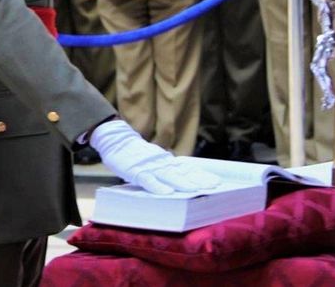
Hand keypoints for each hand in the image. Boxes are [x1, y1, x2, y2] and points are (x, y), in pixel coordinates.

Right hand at [89, 119, 220, 194]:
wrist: (117, 140)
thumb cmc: (138, 155)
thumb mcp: (157, 160)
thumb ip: (169, 169)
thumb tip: (186, 179)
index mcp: (167, 162)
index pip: (188, 168)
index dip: (201, 175)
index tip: (217, 181)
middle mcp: (162, 163)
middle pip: (182, 173)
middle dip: (198, 180)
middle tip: (213, 187)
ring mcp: (149, 167)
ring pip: (168, 176)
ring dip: (182, 183)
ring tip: (196, 190)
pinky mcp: (136, 171)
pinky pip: (147, 180)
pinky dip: (157, 186)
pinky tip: (166, 193)